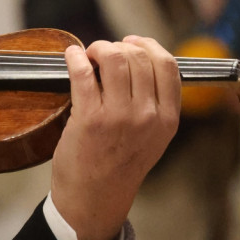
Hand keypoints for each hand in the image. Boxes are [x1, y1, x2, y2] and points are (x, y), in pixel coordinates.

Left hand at [50, 36, 179, 239]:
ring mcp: (119, 116)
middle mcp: (147, 115)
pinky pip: (82, 73)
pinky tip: (71, 56)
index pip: (168, 65)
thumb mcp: (153, 137)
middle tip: (103, 51)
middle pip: (139, 57)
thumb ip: (154, 103)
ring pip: (114, 59)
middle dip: (118, 46)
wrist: (95, 197)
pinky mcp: (89, 119)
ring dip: (98, 49)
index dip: (148, 45)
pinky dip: (75, 58)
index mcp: (167, 118)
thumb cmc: (119, 165)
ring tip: (88, 54)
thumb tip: (139, 60)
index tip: (132, 42)